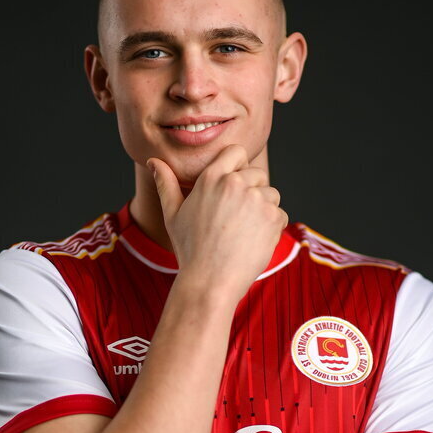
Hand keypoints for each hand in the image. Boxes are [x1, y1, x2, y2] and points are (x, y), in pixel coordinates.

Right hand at [147, 144, 288, 303]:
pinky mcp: (273, 217)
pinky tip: (253, 241)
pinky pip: (280, 214)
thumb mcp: (172, 215)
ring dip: (263, 209)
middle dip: (252, 191)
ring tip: (243, 232)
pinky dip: (272, 227)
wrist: (210, 281)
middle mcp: (235, 183)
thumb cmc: (189, 249)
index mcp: (211, 177)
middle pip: (257, 173)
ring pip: (271, 194)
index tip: (234, 186)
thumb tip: (152, 162)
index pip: (236, 151)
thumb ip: (166, 183)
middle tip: (236, 218)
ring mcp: (257, 199)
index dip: (239, 166)